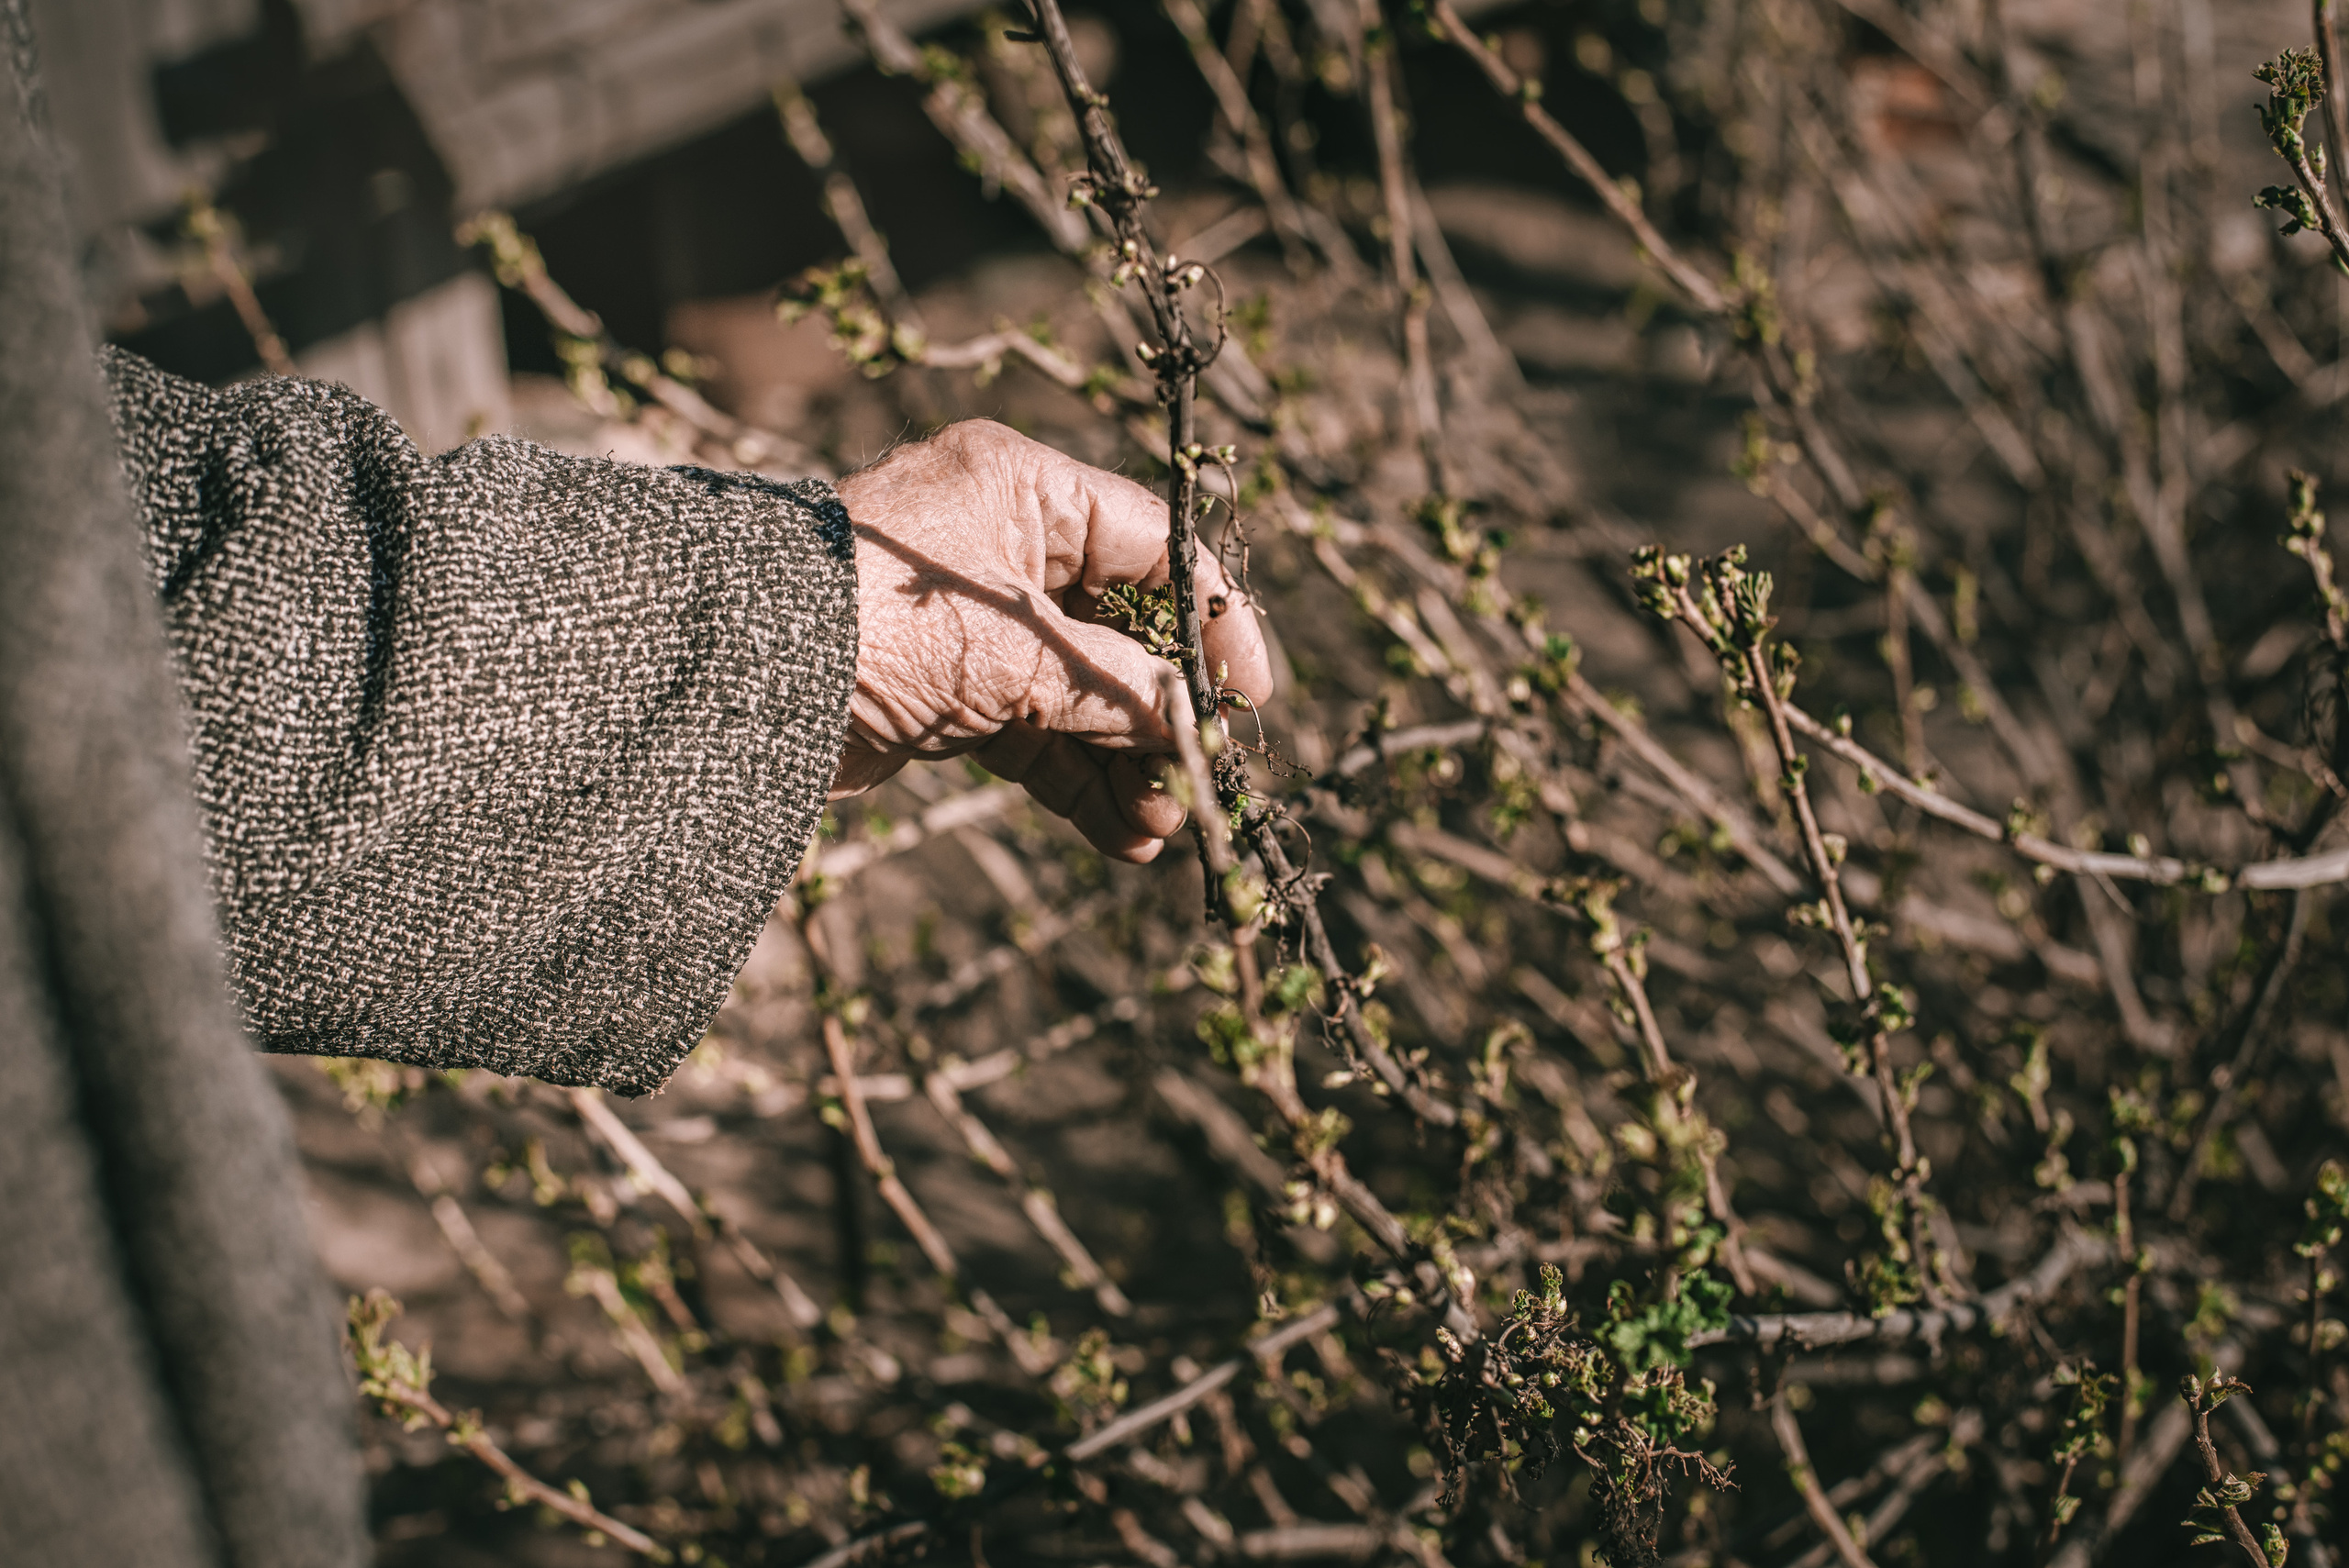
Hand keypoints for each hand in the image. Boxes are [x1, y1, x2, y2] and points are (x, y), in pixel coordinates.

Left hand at [831, 420, 1272, 862]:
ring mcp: (968, 623)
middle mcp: (998, 544)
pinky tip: (1118, 838)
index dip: (1212, 623)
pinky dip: (1073, 781)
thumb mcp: (1022, 656)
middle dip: (1160, 715)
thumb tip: (1193, 725)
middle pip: (1120, 629)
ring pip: (1076, 693)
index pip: (1154, 544)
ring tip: (1158, 830)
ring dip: (1124, 763)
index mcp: (1024, 489)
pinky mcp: (938, 689)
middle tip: (1199, 783)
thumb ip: (1120, 687)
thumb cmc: (881, 627)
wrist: (733, 683)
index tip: (1250, 697)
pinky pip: (1029, 733)